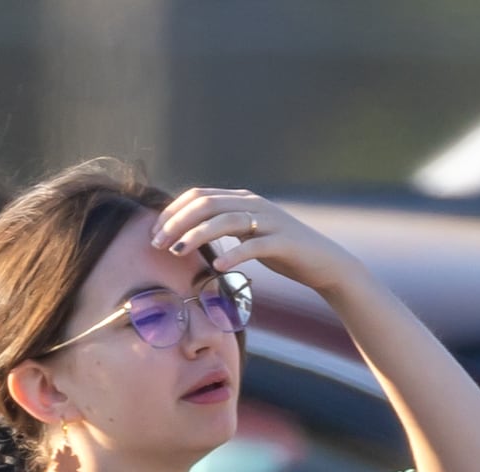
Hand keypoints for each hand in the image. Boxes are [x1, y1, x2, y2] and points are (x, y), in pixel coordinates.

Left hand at [155, 188, 354, 299]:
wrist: (324, 262)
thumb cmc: (282, 252)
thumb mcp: (249, 234)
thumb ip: (226, 228)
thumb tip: (191, 232)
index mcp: (243, 199)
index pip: (199, 196)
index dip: (173, 211)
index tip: (154, 233)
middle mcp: (254, 204)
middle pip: (206, 205)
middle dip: (177, 223)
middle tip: (157, 244)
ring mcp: (270, 221)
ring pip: (226, 221)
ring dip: (197, 235)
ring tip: (177, 252)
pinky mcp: (284, 242)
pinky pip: (254, 245)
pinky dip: (233, 255)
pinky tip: (217, 267)